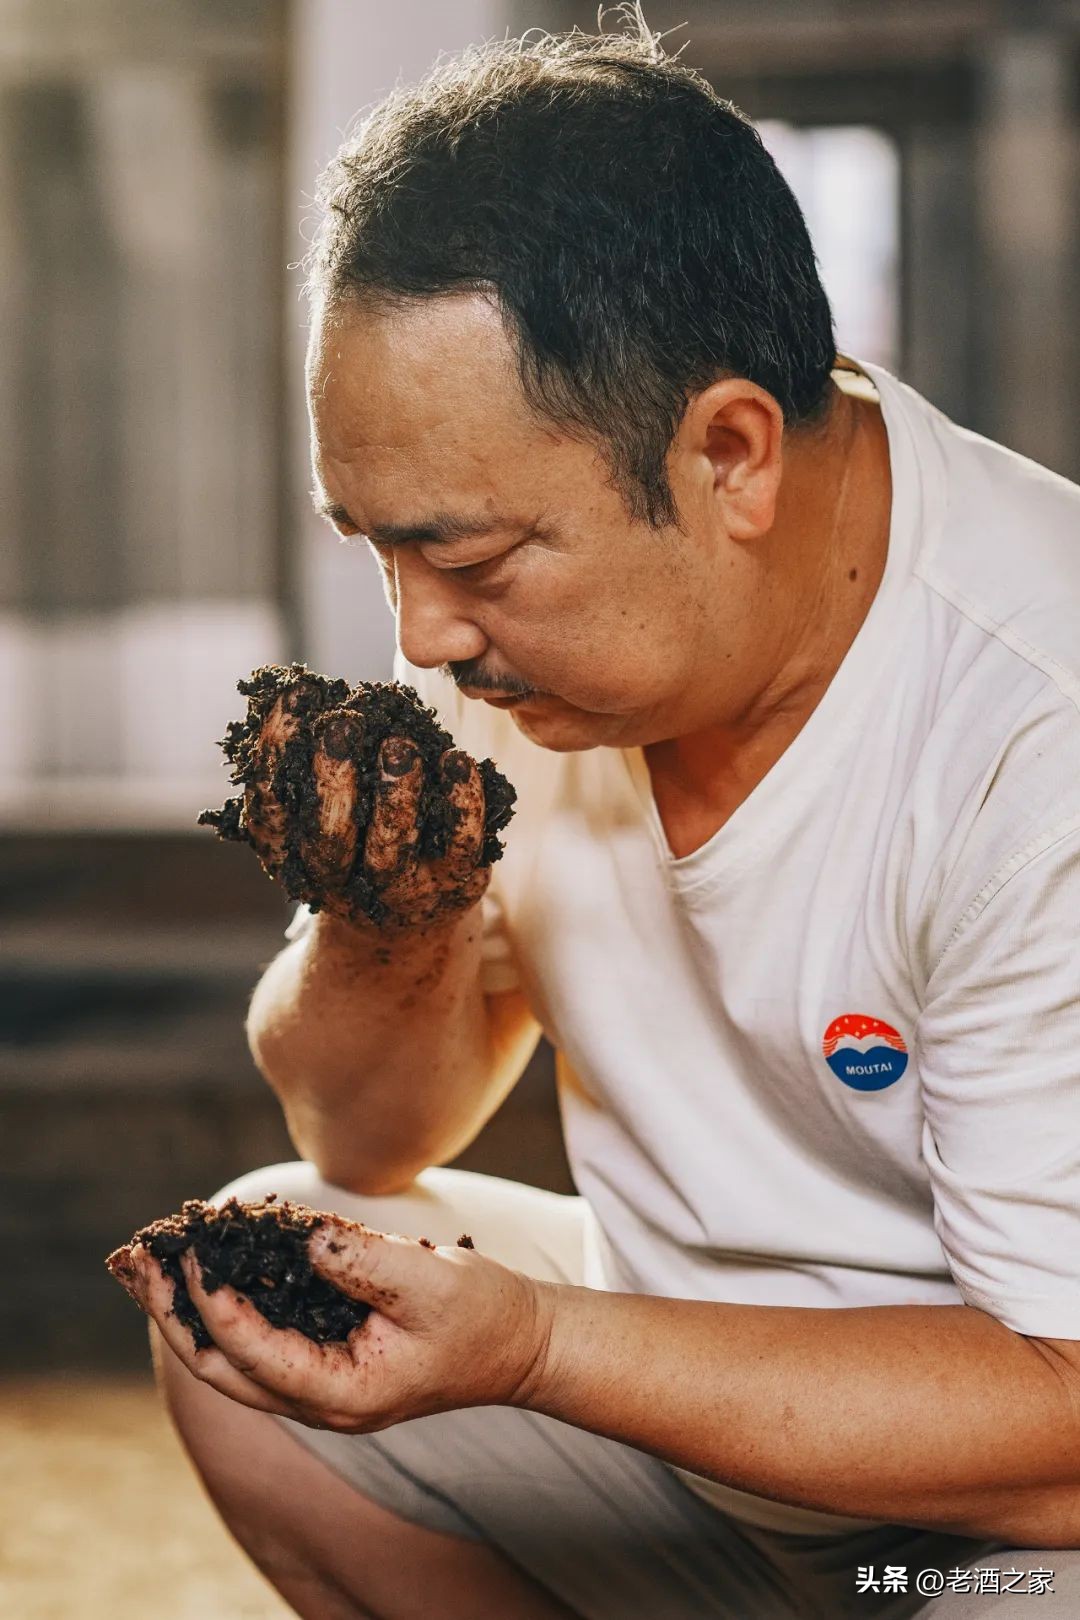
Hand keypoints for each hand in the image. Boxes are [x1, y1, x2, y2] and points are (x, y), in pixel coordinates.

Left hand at [129, 1215, 554, 1431]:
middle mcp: (318, 1401)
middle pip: (217, 1366)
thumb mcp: (433, 1281)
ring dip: (181, 1310)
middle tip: (129, 1259)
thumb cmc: (484, 1314)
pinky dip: (217, 1304)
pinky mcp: (322, 1360)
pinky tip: (199, 1266)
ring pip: (226, 1359)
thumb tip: (302, 1238)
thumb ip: (366, 1261)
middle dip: (167, 1312)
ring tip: (142, 1261)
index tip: (189, 1251)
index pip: (253, 1352)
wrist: (520, 1344)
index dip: (213, 1301)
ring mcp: (317, 1386)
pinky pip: (252, 1340)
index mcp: (343, 1392)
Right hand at [244, 680, 489, 929]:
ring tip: (399, 745)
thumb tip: (300, 689)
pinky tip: (458, 761)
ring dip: (395, 794)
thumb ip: (311, 765)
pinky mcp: (453, 884)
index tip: (294, 693)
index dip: (276, 749)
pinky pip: (459, 845)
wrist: (406, 926)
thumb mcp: (320, 813)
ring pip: (391, 847)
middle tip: (341, 724)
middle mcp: (340, 880)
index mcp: (293, 855)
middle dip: (332, 780)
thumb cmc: (356, 842)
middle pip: (328, 838)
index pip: (270, 806)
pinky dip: (462, 804)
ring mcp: (398, 889)